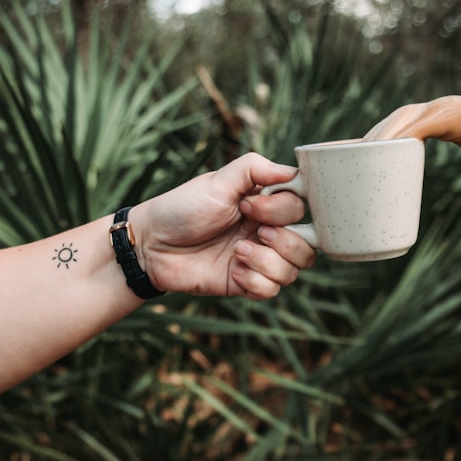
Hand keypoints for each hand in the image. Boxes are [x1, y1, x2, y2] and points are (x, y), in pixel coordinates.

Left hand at [132, 152, 315, 298]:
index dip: (284, 210)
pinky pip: (272, 291)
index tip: (250, 206)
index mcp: (265, 205)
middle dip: (284, 240)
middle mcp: (267, 232)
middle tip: (253, 232)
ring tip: (237, 253)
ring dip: (267, 262)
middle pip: (308, 245)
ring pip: (294, 270)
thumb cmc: (181, 208)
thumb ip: (254, 169)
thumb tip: (294, 172)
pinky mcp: (245, 284)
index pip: (302, 209)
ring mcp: (258, 260)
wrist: (151, 244)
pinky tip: (233, 270)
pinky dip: (255, 281)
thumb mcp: (217, 181)